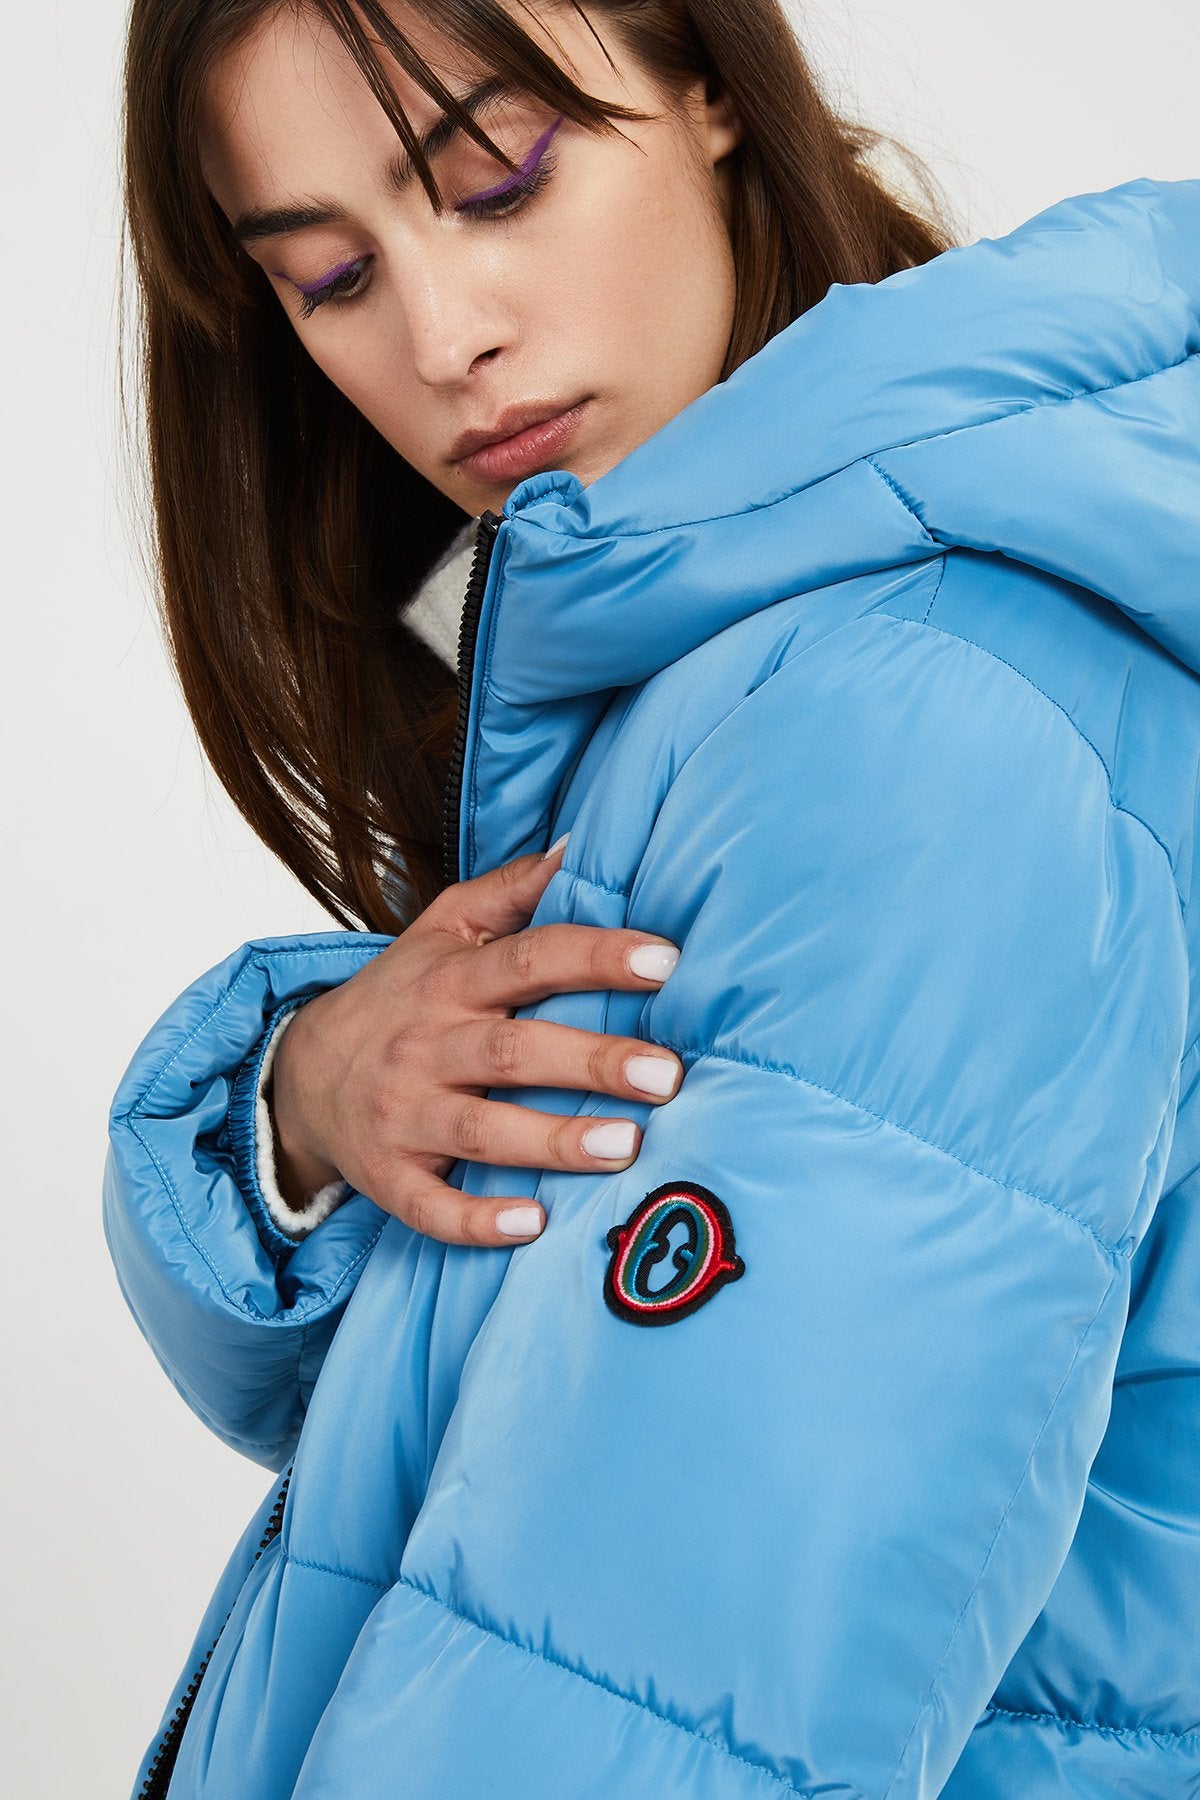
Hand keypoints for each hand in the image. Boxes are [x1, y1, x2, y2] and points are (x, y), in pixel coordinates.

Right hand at [269, 839, 681, 1245]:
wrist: (299, 1074)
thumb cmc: (397, 998)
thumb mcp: (439, 931)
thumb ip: (508, 891)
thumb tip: (575, 847)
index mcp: (451, 981)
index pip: (530, 959)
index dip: (597, 957)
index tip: (666, 962)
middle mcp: (428, 1045)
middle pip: (515, 1050)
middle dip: (592, 1061)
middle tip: (666, 1075)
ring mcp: (404, 1114)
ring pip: (483, 1129)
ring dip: (554, 1139)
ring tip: (625, 1147)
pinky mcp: (388, 1175)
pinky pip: (430, 1206)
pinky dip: (477, 1220)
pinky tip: (533, 1225)